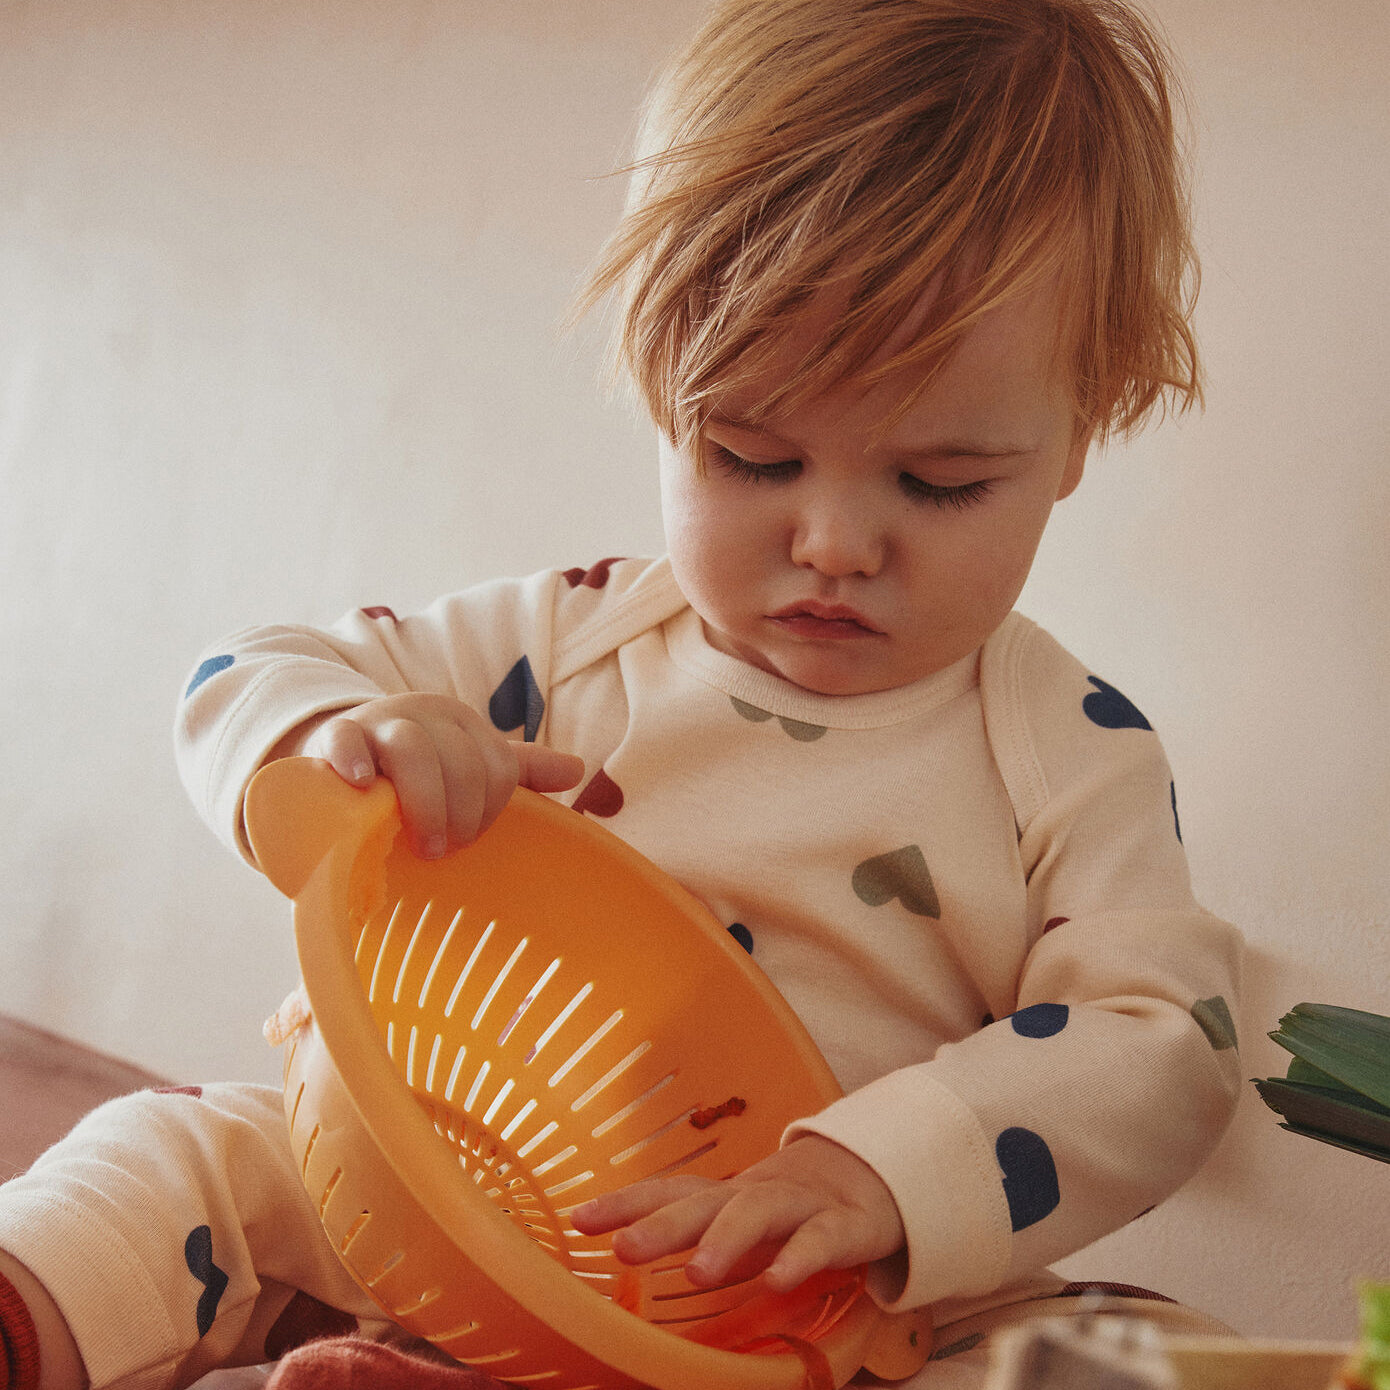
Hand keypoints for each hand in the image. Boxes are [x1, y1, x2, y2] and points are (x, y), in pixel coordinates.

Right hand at [281, 693, 583, 855]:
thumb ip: (518, 768)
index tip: (471, 836)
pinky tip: (360, 785)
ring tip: (424, 845)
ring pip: (412, 750)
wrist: (340, 750)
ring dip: (425, 803)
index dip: (490, 808)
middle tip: (447, 848)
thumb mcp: (466, 761)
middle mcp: (424, 714)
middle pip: (460, 760)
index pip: (496, 765)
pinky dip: (353, 759)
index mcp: (461, 720)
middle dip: (461, 812)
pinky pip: (344, 739)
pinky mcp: (333, 737)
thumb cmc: (414, 767)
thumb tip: (577, 770)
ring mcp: (377, 724)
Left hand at [571, 1135, 903, 1292]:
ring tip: (698, 1272)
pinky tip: (777, 1280)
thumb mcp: (738, 1226)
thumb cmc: (788, 1215)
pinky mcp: (844, 1225)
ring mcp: (799, 1206)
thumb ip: (695, 1240)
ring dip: (726, 1239)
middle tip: (625, 1248)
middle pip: (703, 1202)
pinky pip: (820, 1239)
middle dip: (662, 1223)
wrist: (871, 1185)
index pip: (668, 1193)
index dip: (624, 1203)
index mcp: (724, 1198)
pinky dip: (799, 1256)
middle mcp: (754, 1195)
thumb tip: (627, 1267)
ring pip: (758, 1212)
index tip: (578, 1220)